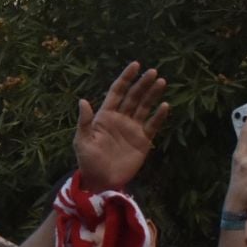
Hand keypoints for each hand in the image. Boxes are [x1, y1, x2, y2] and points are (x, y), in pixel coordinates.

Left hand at [74, 62, 169, 191]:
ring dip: (152, 95)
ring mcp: (133, 129)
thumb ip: (84, 122)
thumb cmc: (87, 161)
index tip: (135, 65)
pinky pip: (153, 125)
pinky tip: (164, 106)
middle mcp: (121, 119)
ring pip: (144, 107)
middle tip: (153, 72)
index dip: (125, 78)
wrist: (100, 181)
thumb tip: (83, 101)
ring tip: (161, 82)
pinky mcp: (143, 141)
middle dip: (142, 84)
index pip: (117, 92)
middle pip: (133, 97)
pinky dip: (159, 116)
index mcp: (105, 116)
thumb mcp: (82, 141)